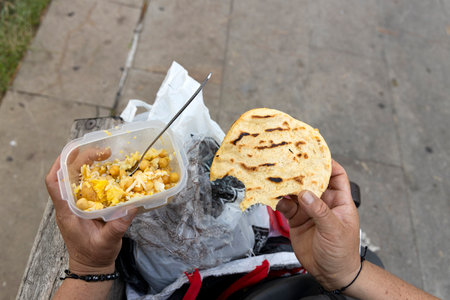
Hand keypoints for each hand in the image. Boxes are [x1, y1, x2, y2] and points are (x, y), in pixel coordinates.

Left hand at [45, 150, 136, 274]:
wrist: (92, 266)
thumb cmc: (95, 255)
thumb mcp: (107, 242)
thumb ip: (117, 226)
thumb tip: (131, 208)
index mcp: (68, 212)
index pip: (55, 184)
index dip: (59, 165)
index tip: (73, 151)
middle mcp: (69, 205)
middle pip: (66, 175)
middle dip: (80, 158)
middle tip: (102, 151)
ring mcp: (76, 206)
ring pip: (75, 178)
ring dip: (87, 164)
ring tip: (104, 154)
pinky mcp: (85, 207)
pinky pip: (86, 185)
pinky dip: (94, 174)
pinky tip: (106, 169)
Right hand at [276, 160, 359, 290]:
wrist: (331, 274)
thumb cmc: (342, 252)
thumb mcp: (334, 230)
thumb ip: (319, 211)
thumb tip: (305, 193)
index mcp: (339, 201)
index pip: (336, 175)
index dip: (328, 163)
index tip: (315, 154)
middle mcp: (323, 202)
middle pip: (312, 180)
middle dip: (302, 171)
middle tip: (289, 163)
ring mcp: (309, 210)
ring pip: (296, 191)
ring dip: (287, 186)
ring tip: (277, 179)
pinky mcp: (296, 219)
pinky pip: (286, 205)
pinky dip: (280, 201)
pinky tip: (275, 199)